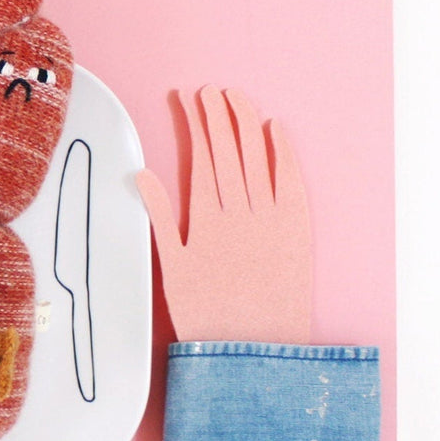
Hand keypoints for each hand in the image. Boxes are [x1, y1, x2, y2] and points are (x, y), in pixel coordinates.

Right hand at [135, 86, 310, 344]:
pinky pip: (292, 181)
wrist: (250, 350)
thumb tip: (143, 175)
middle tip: (211, 90)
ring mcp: (271, 219)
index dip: (195, 124)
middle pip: (229, 151)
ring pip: (258, 159)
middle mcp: (239, 212)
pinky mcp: (296, 230)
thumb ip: (160, 216)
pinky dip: (284, 153)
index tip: (189, 99)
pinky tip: (275, 130)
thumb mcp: (171, 267)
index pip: (201, 157)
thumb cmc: (205, 314)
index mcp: (204, 219)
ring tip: (237, 98)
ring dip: (248, 124)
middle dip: (219, 116)